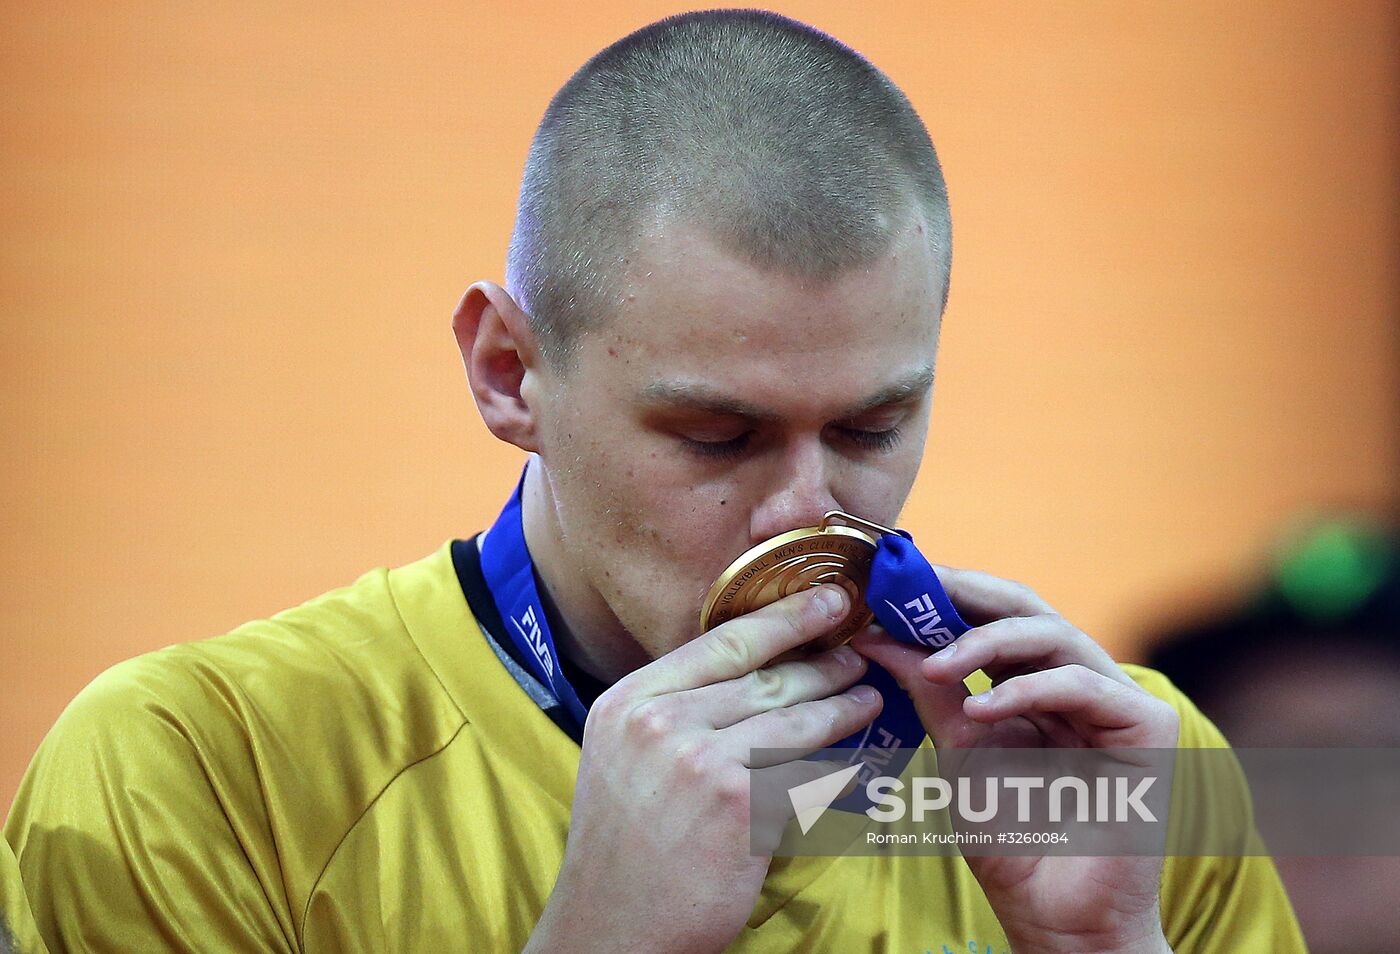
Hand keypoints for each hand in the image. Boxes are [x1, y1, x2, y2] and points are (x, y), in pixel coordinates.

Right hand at [526, 585, 883, 953]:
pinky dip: (836, 768)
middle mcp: (659, 722)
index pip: (721, 643)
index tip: (826, 600)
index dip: (783, 618)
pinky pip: (804, 775)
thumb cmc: (623, 848)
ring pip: (794, 722)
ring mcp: (700, 762)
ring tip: (868, 699)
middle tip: (859, 652)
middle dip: (822, 662)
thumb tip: (747, 674)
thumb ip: (671, 711)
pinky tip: (857, 763)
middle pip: (764, 678)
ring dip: (842, 708)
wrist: (611, 930)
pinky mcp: (739, 807)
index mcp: (629, 700)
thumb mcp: (621, 756)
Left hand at [850, 566, 1178, 953]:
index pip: (994, 616)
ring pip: (1054, 634)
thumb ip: (930, 691)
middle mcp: (1076, 682)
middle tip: (912, 592)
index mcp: (1033, 684)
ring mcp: (1114, 701)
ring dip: (987, 641)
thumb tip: (876, 636)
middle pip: (1027, 608)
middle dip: (966, 594)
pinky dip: (1028, 690)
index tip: (890, 580)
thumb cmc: (1012, 841)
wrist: (1057, 918)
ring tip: (936, 663)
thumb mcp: (956, 751)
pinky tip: (982, 708)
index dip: (947, 593)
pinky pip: (1083, 685)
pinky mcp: (1148, 727)